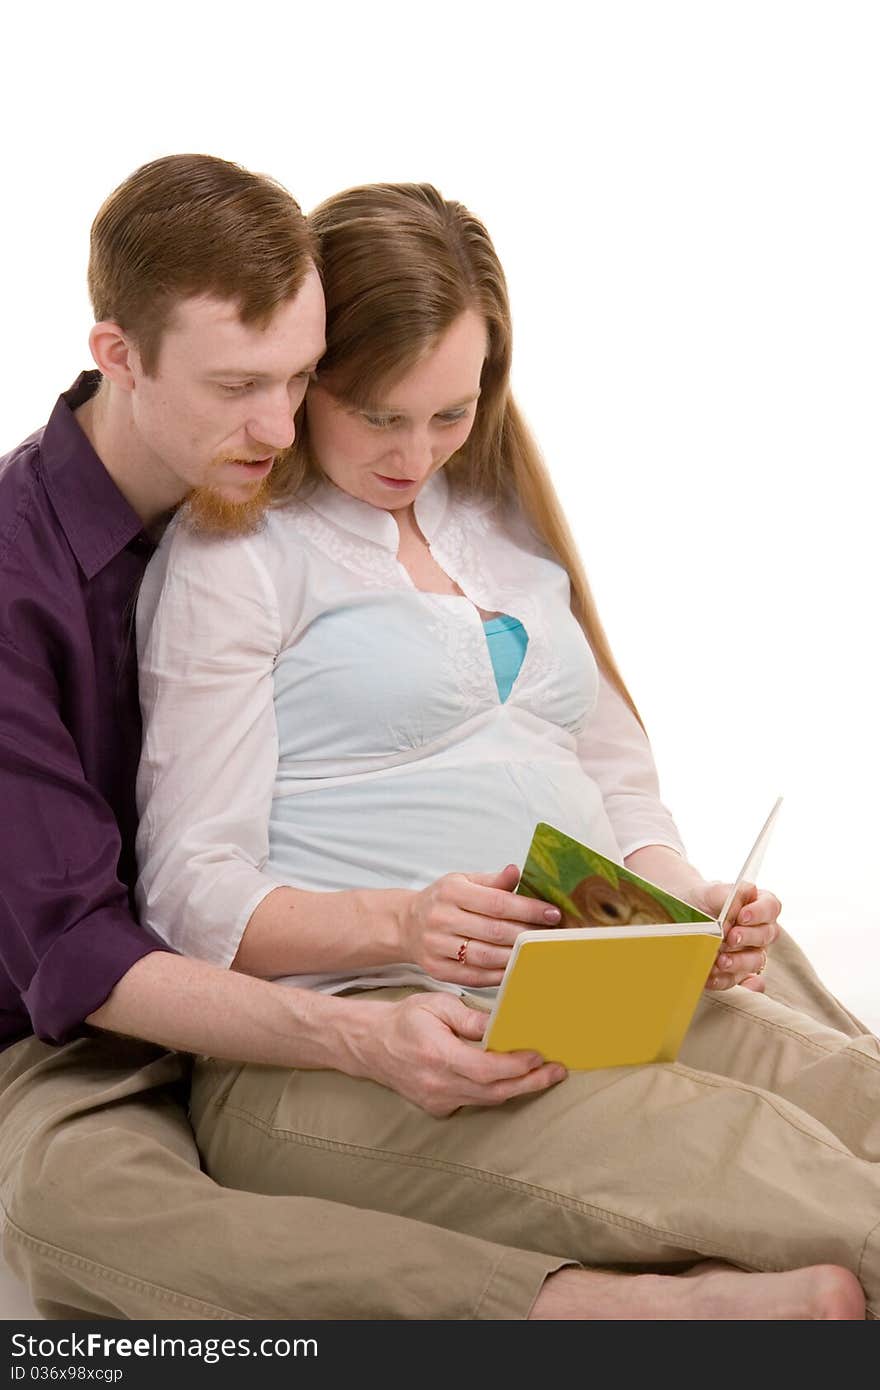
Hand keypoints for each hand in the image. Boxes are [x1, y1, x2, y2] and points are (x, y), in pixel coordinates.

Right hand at [360, 991, 566, 1116]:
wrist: (370, 1045)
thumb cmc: (404, 1019)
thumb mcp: (436, 1004)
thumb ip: (469, 1017)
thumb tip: (500, 1025)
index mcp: (438, 1055)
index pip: (486, 1069)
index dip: (516, 1066)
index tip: (538, 1055)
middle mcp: (438, 1085)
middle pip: (494, 1092)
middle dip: (530, 1082)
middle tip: (557, 1071)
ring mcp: (437, 1100)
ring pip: (487, 1100)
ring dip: (517, 1088)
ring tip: (543, 1075)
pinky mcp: (437, 1107)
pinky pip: (473, 1102)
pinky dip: (494, 1092)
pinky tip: (511, 1079)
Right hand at [396, 864, 561, 986]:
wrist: (406, 924)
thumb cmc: (443, 901)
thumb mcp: (464, 882)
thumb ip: (494, 881)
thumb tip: (518, 871)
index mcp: (451, 892)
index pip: (497, 903)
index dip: (528, 909)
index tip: (552, 914)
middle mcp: (441, 918)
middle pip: (494, 931)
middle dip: (528, 934)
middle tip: (552, 936)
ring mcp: (436, 946)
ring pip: (486, 956)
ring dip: (516, 957)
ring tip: (538, 953)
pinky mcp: (436, 970)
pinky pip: (474, 976)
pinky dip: (499, 975)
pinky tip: (516, 968)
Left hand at [694, 881, 781, 993]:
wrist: (682, 915)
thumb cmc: (703, 900)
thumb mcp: (710, 891)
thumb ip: (726, 896)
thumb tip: (735, 909)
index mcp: (759, 905)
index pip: (771, 907)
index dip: (760, 912)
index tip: (742, 916)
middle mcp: (760, 930)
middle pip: (766, 936)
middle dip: (748, 937)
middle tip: (730, 938)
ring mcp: (751, 953)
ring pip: (755, 961)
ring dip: (739, 962)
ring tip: (720, 960)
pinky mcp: (738, 972)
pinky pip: (739, 981)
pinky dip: (727, 980)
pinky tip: (713, 978)